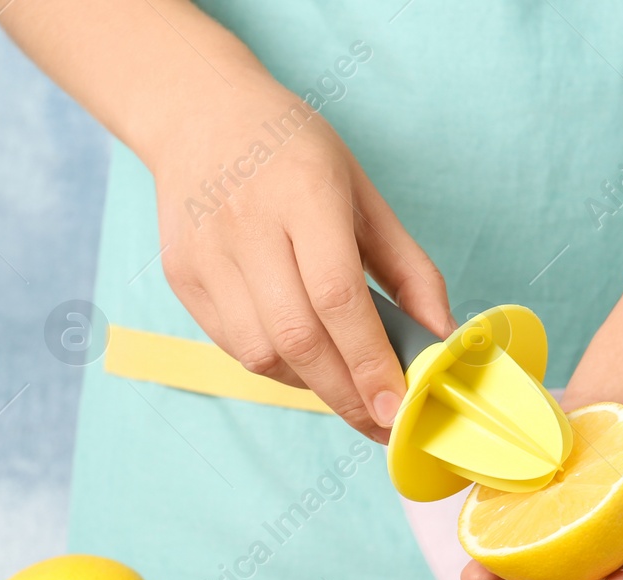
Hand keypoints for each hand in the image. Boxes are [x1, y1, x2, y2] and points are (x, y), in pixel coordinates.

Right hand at [149, 87, 453, 441]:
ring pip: (262, 353)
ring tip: (343, 381)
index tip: (397, 407)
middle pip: (298, 338)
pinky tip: (301, 355)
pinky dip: (277, 365)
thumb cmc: (293, 153)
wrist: (199, 115)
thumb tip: (441, 338)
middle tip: (381, 421)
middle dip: (346, 393)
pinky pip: (235, 346)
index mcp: (303, 192)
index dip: (369, 362)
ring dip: (312, 384)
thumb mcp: (363, 193)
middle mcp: (247, 223)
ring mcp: (206, 254)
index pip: (337, 297)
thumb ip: (408, 268)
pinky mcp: (181, 278)